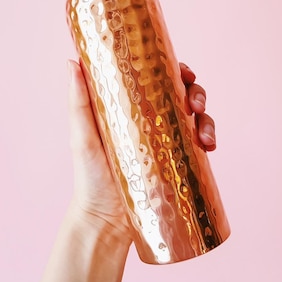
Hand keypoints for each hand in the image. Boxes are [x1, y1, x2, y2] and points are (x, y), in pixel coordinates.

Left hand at [66, 60, 216, 237]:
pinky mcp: (178, 165)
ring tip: (205, 136)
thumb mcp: (83, 135)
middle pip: (183, 95)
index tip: (185, 72)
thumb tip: (72, 61)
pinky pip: (199, 147)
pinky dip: (209, 141)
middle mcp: (152, 120)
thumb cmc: (89, 175)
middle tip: (196, 105)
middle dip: (198, 93)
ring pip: (196, 119)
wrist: (105, 220)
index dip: (176, 70)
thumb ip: (78, 102)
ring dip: (208, 120)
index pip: (158, 79)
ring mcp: (167, 142)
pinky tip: (210, 147)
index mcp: (132, 106)